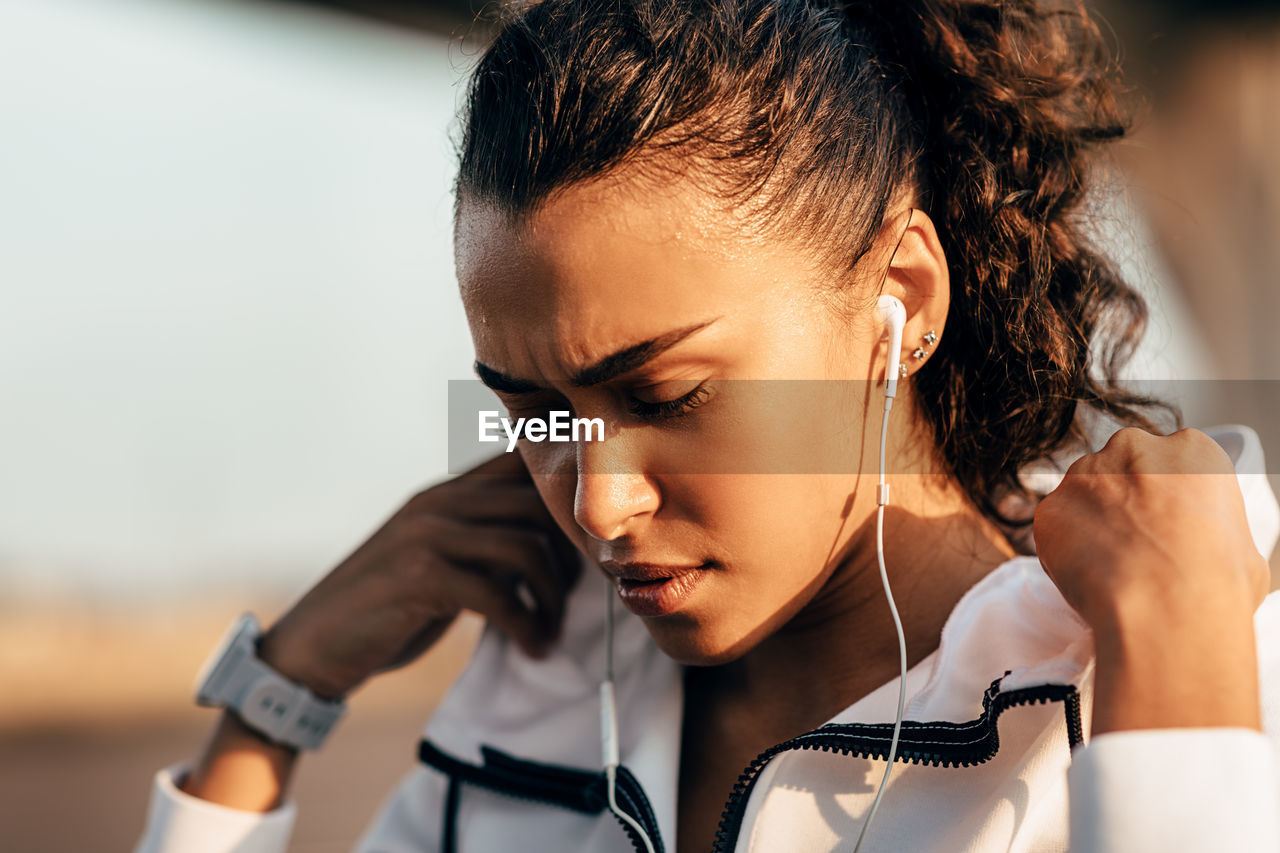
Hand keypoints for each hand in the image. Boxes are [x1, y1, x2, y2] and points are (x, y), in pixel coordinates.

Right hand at [258, 450, 580, 700]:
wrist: (314, 646)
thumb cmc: (387, 608)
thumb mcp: (438, 558)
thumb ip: (484, 540)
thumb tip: (555, 542)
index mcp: (447, 492)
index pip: (522, 464)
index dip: (566, 497)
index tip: (590, 543)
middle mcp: (439, 501)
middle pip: (538, 505)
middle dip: (569, 556)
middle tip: (573, 599)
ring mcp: (428, 535)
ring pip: (526, 548)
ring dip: (552, 598)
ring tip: (551, 630)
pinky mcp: (420, 577)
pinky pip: (500, 595)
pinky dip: (527, 626)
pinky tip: (532, 648)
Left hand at [1033, 427, 1268, 731]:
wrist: (1164, 607)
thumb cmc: (1214, 582)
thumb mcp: (1242, 547)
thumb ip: (1212, 530)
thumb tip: (1204, 549)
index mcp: (1189, 449)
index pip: (1170, 460)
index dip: (1165, 496)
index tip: (1165, 523)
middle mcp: (1132, 448)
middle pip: (1121, 468)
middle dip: (1124, 500)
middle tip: (1134, 543)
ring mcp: (1084, 474)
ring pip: (1084, 494)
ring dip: (1091, 521)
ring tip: (1111, 565)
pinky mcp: (1050, 507)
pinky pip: (1055, 526)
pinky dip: (1065, 548)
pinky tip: (1088, 574)